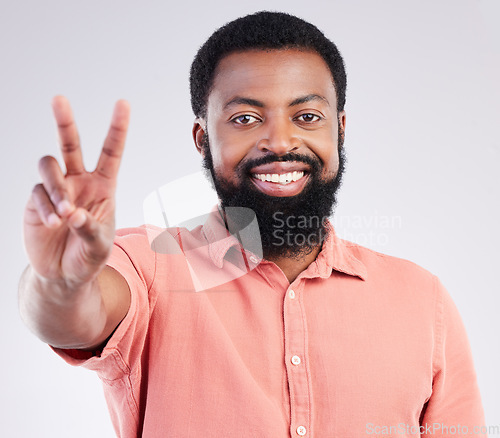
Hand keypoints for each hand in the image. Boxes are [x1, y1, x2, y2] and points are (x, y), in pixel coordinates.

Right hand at [23, 96, 129, 287]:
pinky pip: (37, 192)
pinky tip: (52, 224)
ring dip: (56, 187)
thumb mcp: (98, 246)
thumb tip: (72, 213)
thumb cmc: (89, 256)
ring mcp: (57, 189)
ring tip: (63, 214)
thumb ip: (89, 229)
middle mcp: (79, 181)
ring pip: (49, 166)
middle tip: (59, 99)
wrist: (64, 273)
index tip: (123, 103)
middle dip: (65, 122)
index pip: (111, 153)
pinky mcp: (36, 200)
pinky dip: (45, 207)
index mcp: (103, 186)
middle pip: (70, 144)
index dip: (117, 128)